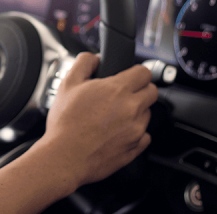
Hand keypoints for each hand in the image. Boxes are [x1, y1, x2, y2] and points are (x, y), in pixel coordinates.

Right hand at [39, 53, 156, 187]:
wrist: (64, 157)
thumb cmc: (65, 123)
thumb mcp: (68, 83)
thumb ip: (84, 63)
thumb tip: (95, 58)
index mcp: (118, 89)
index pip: (144, 72)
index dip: (136, 72)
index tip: (128, 77)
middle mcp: (132, 109)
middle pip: (152, 92)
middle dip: (139, 90)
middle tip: (121, 95)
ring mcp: (136, 130)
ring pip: (147, 114)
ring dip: (136, 112)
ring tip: (113, 117)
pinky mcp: (135, 148)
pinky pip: (144, 136)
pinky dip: (134, 133)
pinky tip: (115, 133)